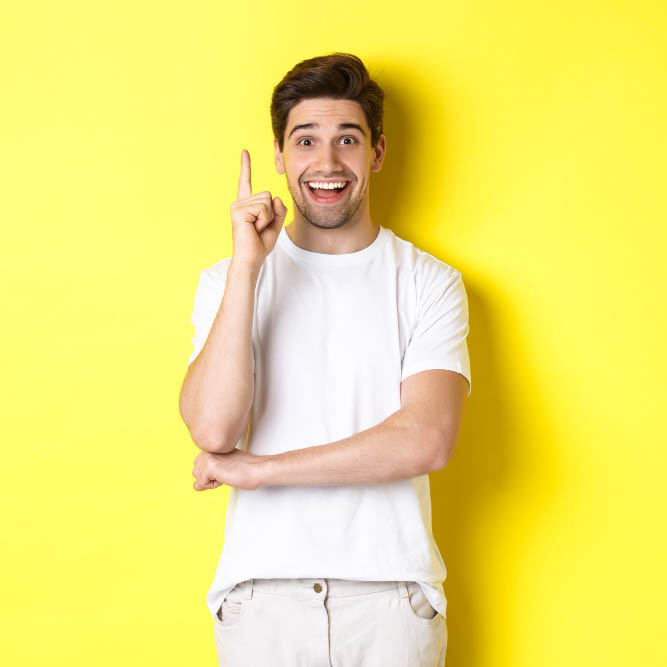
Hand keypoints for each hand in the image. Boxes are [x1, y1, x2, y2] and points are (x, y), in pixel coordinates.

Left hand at [192, 449, 264, 490]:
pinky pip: (202, 483)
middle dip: (209, 478)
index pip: (199, 466)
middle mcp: (208, 450)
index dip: (212, 474)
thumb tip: (195, 486)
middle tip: (227, 472)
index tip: (226, 469)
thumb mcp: (222, 471)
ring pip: (198, 478)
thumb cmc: (246, 469)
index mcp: (212, 448)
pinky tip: (226, 477)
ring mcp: (208, 456)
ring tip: (227, 473)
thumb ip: (207, 476)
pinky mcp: (209, 465)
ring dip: (211, 481)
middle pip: (196, 472)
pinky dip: (214, 485)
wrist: (257, 469)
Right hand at [230, 149, 287, 271]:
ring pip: (266, 201)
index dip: (246, 167)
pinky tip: (253, 228)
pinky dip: (263, 219)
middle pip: (267, 195)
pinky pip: (263, 208)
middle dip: (271, 213)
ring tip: (256, 228)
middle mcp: (240, 203)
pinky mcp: (238, 211)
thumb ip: (279, 209)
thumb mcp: (275, 224)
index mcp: (247, 205)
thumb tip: (275, 197)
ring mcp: (237, 206)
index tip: (245, 151)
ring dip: (267, 217)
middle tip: (260, 227)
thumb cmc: (260, 244)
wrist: (251, 259)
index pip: (246, 182)